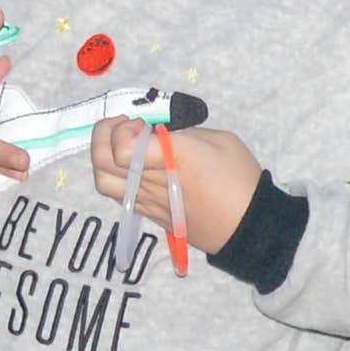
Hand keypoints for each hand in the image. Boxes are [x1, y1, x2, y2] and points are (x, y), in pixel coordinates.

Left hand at [96, 112, 260, 259]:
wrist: (248, 226)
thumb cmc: (239, 179)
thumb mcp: (219, 140)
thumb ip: (183, 133)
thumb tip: (159, 133)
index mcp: (172, 160)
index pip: (121, 148)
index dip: (122, 129)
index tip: (141, 123)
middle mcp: (152, 182)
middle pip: (101, 162)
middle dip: (103, 136)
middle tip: (124, 126)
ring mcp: (147, 201)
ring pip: (103, 181)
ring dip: (104, 158)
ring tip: (123, 146)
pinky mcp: (149, 214)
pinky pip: (118, 193)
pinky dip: (116, 175)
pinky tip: (135, 166)